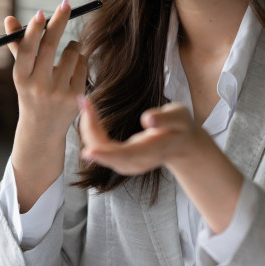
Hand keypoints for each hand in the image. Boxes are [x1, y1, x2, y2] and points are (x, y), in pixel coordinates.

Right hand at [7, 0, 87, 135]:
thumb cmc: (31, 92)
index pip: (26, 49)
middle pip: (50, 46)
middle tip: (66, 3)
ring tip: (68, 52)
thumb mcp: (22, 72)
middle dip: (59, 21)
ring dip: (73, 45)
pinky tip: (74, 68)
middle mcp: (38, 85)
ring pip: (71, 53)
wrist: (43, 128)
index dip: (33, 30)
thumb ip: (18, 45)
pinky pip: (83, 65)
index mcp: (21, 77)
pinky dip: (80, 60)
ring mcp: (58, 92)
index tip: (41, 12)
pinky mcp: (76, 96)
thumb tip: (9, 18)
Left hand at [77, 97, 212, 174]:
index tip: (89, 152)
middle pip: (107, 154)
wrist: (180, 145)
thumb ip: (166, 118)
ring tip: (85, 103)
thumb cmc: (181, 127)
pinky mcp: (119, 159)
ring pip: (100, 151)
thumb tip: (147, 119)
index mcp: (152, 151)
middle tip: (84, 102)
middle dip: (90, 131)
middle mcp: (136, 162)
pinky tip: (88, 112)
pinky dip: (90, 130)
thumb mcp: (180, 117)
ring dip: (88, 129)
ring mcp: (127, 163)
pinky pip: (99, 147)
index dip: (107, 154)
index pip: (127, 156)